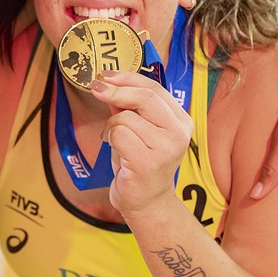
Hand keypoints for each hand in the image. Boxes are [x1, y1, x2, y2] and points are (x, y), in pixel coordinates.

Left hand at [89, 70, 193, 216]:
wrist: (146, 200)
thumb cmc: (140, 160)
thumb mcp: (138, 128)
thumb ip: (128, 106)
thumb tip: (106, 82)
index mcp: (181, 120)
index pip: (154, 88)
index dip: (127, 78)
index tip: (105, 75)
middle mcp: (179, 133)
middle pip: (144, 97)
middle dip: (115, 91)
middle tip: (96, 89)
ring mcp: (166, 149)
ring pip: (126, 118)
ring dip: (111, 125)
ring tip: (114, 140)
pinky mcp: (149, 163)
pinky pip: (119, 135)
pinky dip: (110, 138)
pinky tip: (116, 150)